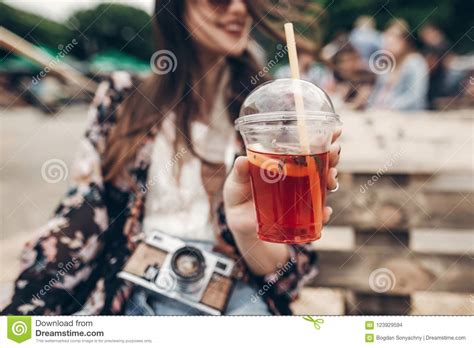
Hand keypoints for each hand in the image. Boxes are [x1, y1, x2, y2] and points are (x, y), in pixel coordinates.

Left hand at [224, 129, 341, 236]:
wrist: (240, 224)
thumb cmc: (238, 196)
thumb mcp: (236, 182)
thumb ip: (240, 172)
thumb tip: (242, 160)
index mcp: (284, 162)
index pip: (307, 146)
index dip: (324, 137)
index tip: (336, 130)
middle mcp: (297, 176)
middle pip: (322, 162)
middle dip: (333, 156)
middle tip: (335, 152)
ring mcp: (300, 194)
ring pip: (324, 184)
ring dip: (331, 179)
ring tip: (331, 178)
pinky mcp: (300, 215)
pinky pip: (316, 212)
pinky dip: (323, 212)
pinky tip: (325, 211)